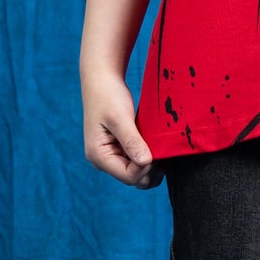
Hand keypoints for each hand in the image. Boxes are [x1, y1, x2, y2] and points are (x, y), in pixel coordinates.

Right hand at [82, 70, 163, 188]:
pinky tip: (155, 144)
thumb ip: (132, 141)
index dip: (146, 167)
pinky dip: (149, 157)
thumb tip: (146, 162)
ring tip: (159, 146)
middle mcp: (103, 161)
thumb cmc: (108, 95)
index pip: (129, 176)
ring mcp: (112, 156)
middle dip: (150, 168)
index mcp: (98, 156)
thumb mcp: (120, 118)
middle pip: (134, 180)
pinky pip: (137, 162)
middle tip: (161, 148)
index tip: (155, 148)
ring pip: (138, 174)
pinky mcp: (120, 150)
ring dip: (151, 165)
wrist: (102, 80)